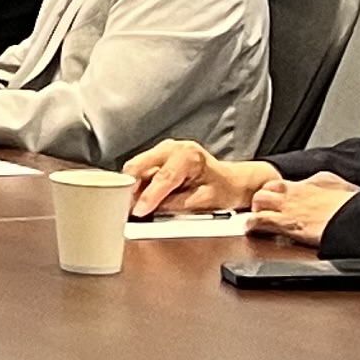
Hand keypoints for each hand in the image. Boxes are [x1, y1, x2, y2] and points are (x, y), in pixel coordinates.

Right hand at [123, 140, 276, 217]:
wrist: (231, 182)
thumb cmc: (223, 190)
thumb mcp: (203, 202)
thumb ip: (175, 204)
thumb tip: (151, 209)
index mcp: (189, 155)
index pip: (163, 177)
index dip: (149, 196)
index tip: (138, 211)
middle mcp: (173, 147)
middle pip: (140, 165)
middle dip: (131, 187)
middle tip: (127, 207)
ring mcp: (163, 150)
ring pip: (136, 167)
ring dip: (132, 186)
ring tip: (133, 205)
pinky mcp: (157, 157)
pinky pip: (140, 169)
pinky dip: (136, 184)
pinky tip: (139, 197)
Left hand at [248, 172, 359, 247]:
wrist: (353, 218)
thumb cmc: (353, 208)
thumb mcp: (345, 189)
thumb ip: (333, 187)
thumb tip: (338, 189)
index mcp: (312, 182)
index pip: (286, 181)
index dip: (280, 191)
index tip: (281, 200)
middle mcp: (296, 190)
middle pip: (268, 187)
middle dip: (265, 198)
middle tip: (267, 209)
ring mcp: (288, 205)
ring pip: (259, 200)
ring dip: (257, 209)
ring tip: (260, 219)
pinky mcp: (284, 222)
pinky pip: (258, 220)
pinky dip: (254, 225)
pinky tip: (256, 230)